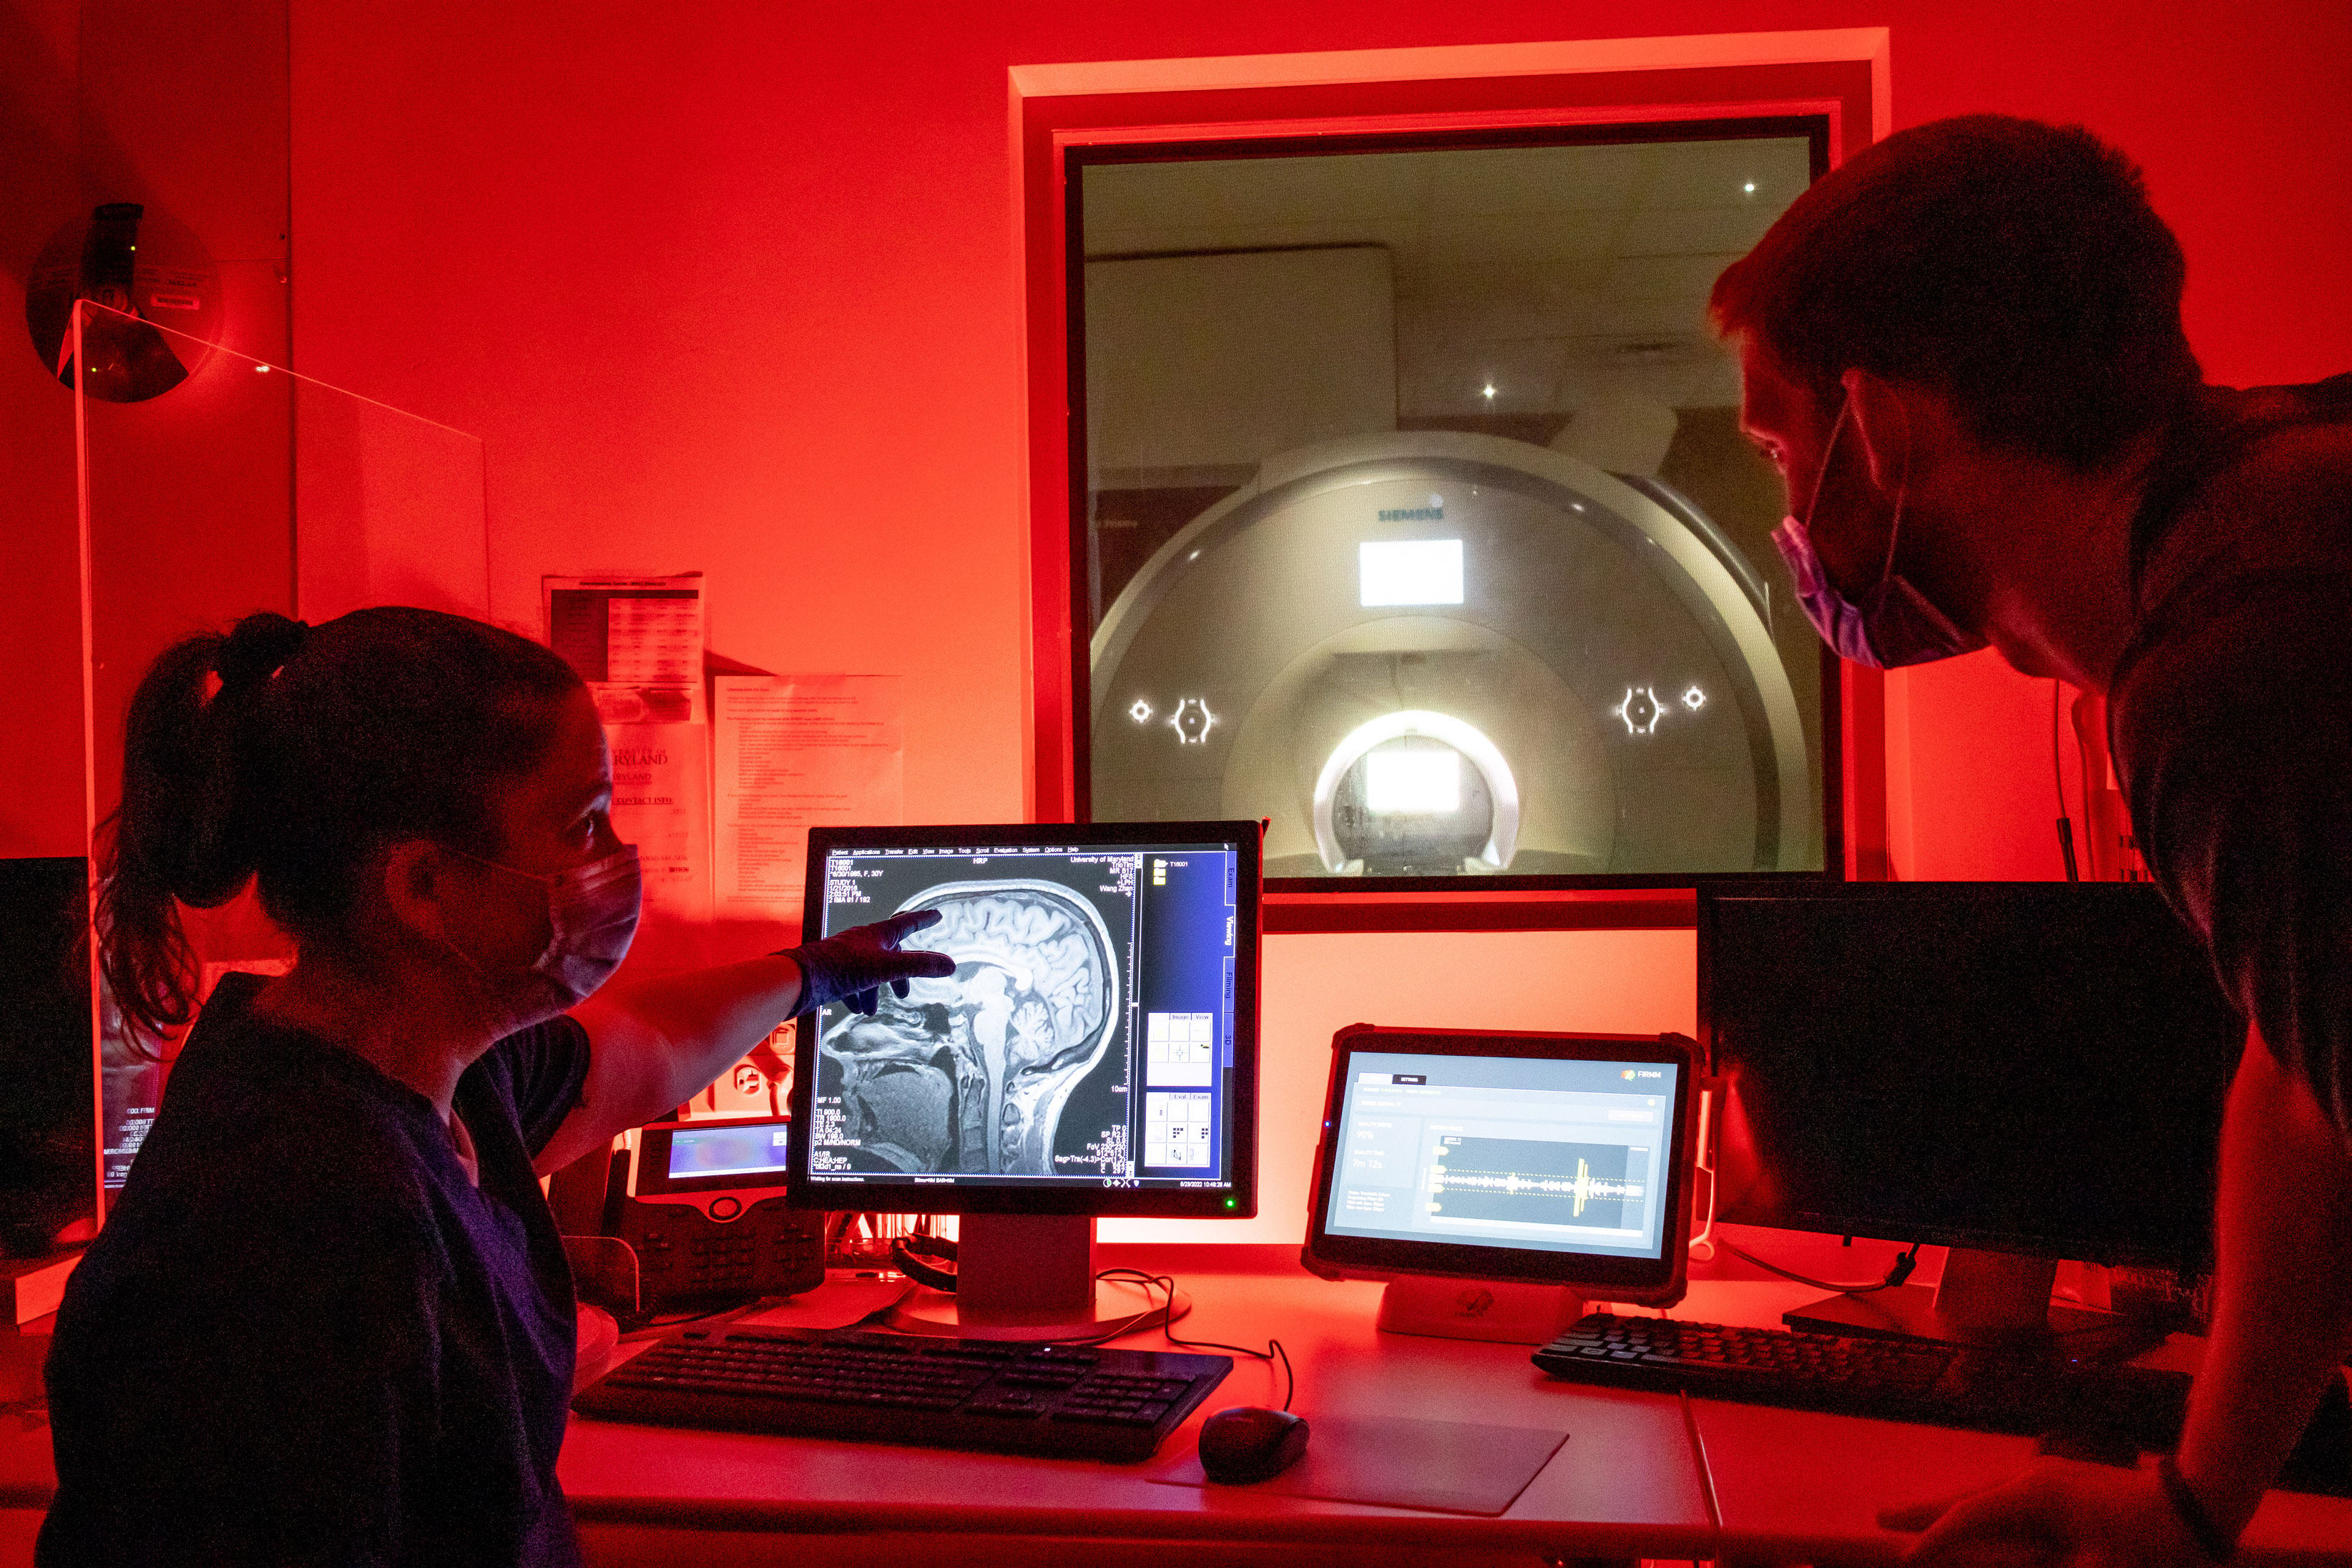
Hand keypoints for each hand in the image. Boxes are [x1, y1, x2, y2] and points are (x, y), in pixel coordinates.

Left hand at [779, 910, 956, 1016]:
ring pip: (869, 972)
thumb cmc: (841, 967)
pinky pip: (850, 982)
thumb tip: (950, 965)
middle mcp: (861, 942)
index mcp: (876, 934)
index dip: (923, 920)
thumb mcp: (886, 968)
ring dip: (874, 992)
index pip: (906, 922)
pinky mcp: (832, 972)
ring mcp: (846, 957)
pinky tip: (855, 1008)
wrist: (801, 979)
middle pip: (889, 954)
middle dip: (898, 975)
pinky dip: (857, 995)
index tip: (936, 915)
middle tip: (903, 993)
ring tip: (871, 1010)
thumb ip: (919, 966)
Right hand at [1882, 1458, 2214, 1567]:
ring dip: (1954, 1511)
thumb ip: (2053, 1563)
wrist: (2201, 1506)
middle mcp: (2034, 1482)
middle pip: (1967, 1498)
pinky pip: (2012, 1499)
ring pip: (1988, 1496)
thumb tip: (1997, 1553)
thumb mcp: (2098, 1564)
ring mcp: (2052, 1480)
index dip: (1934, 1540)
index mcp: (2035, 1498)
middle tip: (1881, 1519)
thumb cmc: (2153, 1544)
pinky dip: (1987, 1511)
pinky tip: (1984, 1520)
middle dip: (1925, 1513)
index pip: (1969, 1517)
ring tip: (1919, 1518)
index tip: (1904, 1560)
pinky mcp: (2069, 1487)